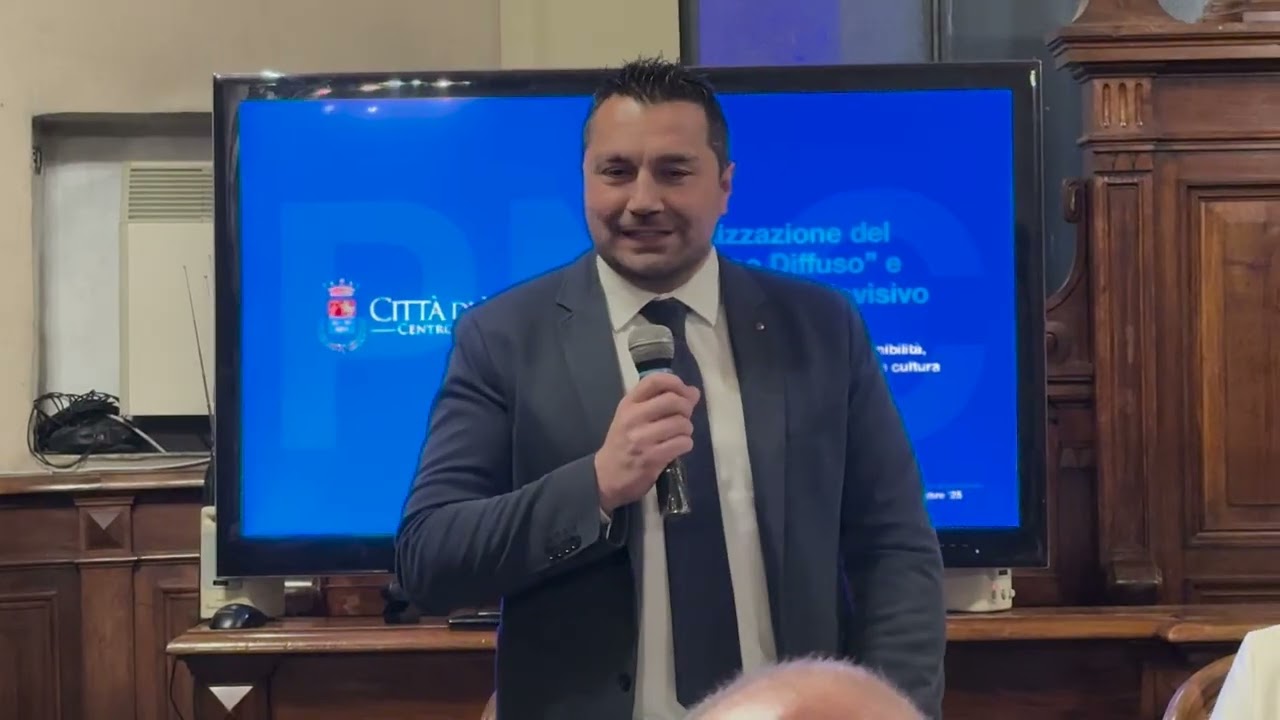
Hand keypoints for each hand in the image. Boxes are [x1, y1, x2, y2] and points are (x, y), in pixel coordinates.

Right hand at [595, 372, 699, 513]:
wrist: (606, 476)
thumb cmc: (623, 443)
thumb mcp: (632, 417)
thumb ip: (660, 402)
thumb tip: (693, 392)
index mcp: (628, 404)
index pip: (655, 380)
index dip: (676, 383)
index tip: (684, 392)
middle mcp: (633, 417)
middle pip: (673, 400)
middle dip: (686, 408)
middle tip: (684, 417)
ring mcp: (642, 438)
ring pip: (681, 423)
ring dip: (687, 429)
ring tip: (679, 435)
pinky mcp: (652, 458)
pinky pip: (682, 443)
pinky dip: (686, 444)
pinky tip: (678, 447)